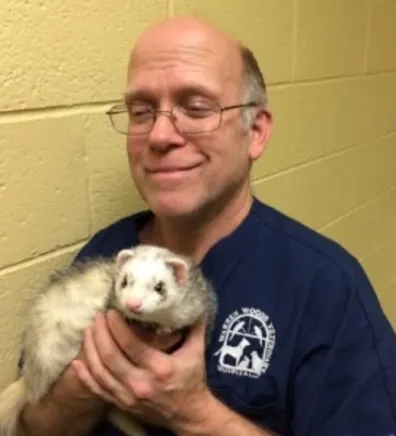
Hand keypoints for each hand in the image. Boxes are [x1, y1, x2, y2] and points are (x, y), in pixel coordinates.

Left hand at [72, 310, 212, 429]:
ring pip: (100, 372)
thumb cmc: (192, 379)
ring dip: (90, 349)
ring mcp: (128, 396)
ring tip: (88, 330)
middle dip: (100, 333)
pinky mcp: (122, 404)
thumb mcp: (196, 350)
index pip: (130, 344)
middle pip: (110, 356)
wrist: (189, 414)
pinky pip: (98, 390)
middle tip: (97, 317)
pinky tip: (77, 362)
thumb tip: (194, 301)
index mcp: (159, 367)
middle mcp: (140, 383)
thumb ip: (194, 326)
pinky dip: (85, 376)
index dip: (116, 327)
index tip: (110, 312)